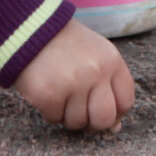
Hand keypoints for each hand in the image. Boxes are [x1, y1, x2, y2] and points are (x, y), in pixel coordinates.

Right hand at [11, 19, 134, 131]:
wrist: (30, 27)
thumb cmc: (66, 44)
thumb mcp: (95, 55)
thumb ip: (109, 86)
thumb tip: (115, 128)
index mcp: (112, 61)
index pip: (125, 102)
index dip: (115, 113)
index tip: (100, 109)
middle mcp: (96, 72)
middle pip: (104, 119)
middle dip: (92, 122)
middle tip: (80, 111)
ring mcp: (73, 83)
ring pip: (78, 122)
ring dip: (67, 115)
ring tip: (60, 95)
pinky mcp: (49, 94)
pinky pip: (54, 118)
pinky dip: (49, 112)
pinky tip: (46, 94)